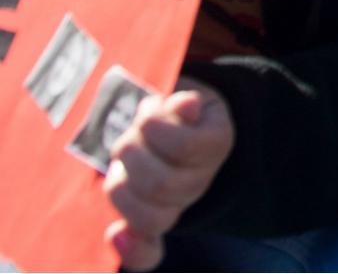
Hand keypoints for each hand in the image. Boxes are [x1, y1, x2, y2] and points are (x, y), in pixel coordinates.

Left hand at [104, 81, 233, 271]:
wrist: (173, 127)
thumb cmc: (170, 109)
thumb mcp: (179, 92)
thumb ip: (180, 99)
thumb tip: (187, 105)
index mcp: (214, 143)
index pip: (185, 147)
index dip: (158, 132)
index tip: (145, 116)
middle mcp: (201, 180)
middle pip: (161, 185)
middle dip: (132, 157)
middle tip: (125, 137)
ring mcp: (177, 206)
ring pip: (150, 216)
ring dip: (122, 187)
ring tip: (118, 165)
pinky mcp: (153, 225)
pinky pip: (149, 253)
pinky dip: (133, 249)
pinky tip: (115, 234)